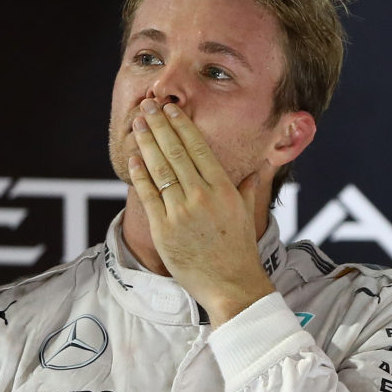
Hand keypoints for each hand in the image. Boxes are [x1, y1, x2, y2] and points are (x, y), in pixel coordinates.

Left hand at [127, 101, 276, 323]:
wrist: (231, 285)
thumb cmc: (239, 251)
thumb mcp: (247, 214)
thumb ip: (248, 187)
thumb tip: (258, 168)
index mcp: (224, 190)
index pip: (199, 149)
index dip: (182, 126)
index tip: (172, 109)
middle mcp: (202, 197)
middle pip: (176, 153)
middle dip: (159, 126)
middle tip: (148, 106)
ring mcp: (181, 213)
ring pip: (159, 170)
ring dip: (146, 143)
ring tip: (137, 124)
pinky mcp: (164, 229)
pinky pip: (148, 195)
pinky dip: (139, 174)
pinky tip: (133, 158)